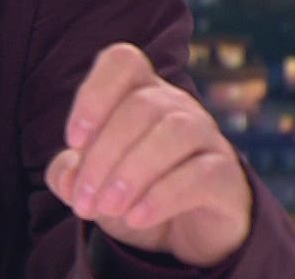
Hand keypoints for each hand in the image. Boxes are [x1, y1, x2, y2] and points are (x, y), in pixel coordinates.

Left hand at [46, 43, 252, 266]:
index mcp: (140, 93)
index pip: (123, 61)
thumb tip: (66, 178)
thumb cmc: (133, 192)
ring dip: (132, 173)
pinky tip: (136, 218)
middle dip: (103, 155)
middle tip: (85, 198)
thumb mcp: (93, 183)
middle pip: (141, 106)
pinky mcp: (228, 175)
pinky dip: (161, 197)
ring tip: (108, 208)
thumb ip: (70, 174)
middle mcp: (177, 106)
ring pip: (174, 132)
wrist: (187, 233)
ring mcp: (208, 136)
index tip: (73, 141)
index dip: (94, 94)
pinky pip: (200, 174)